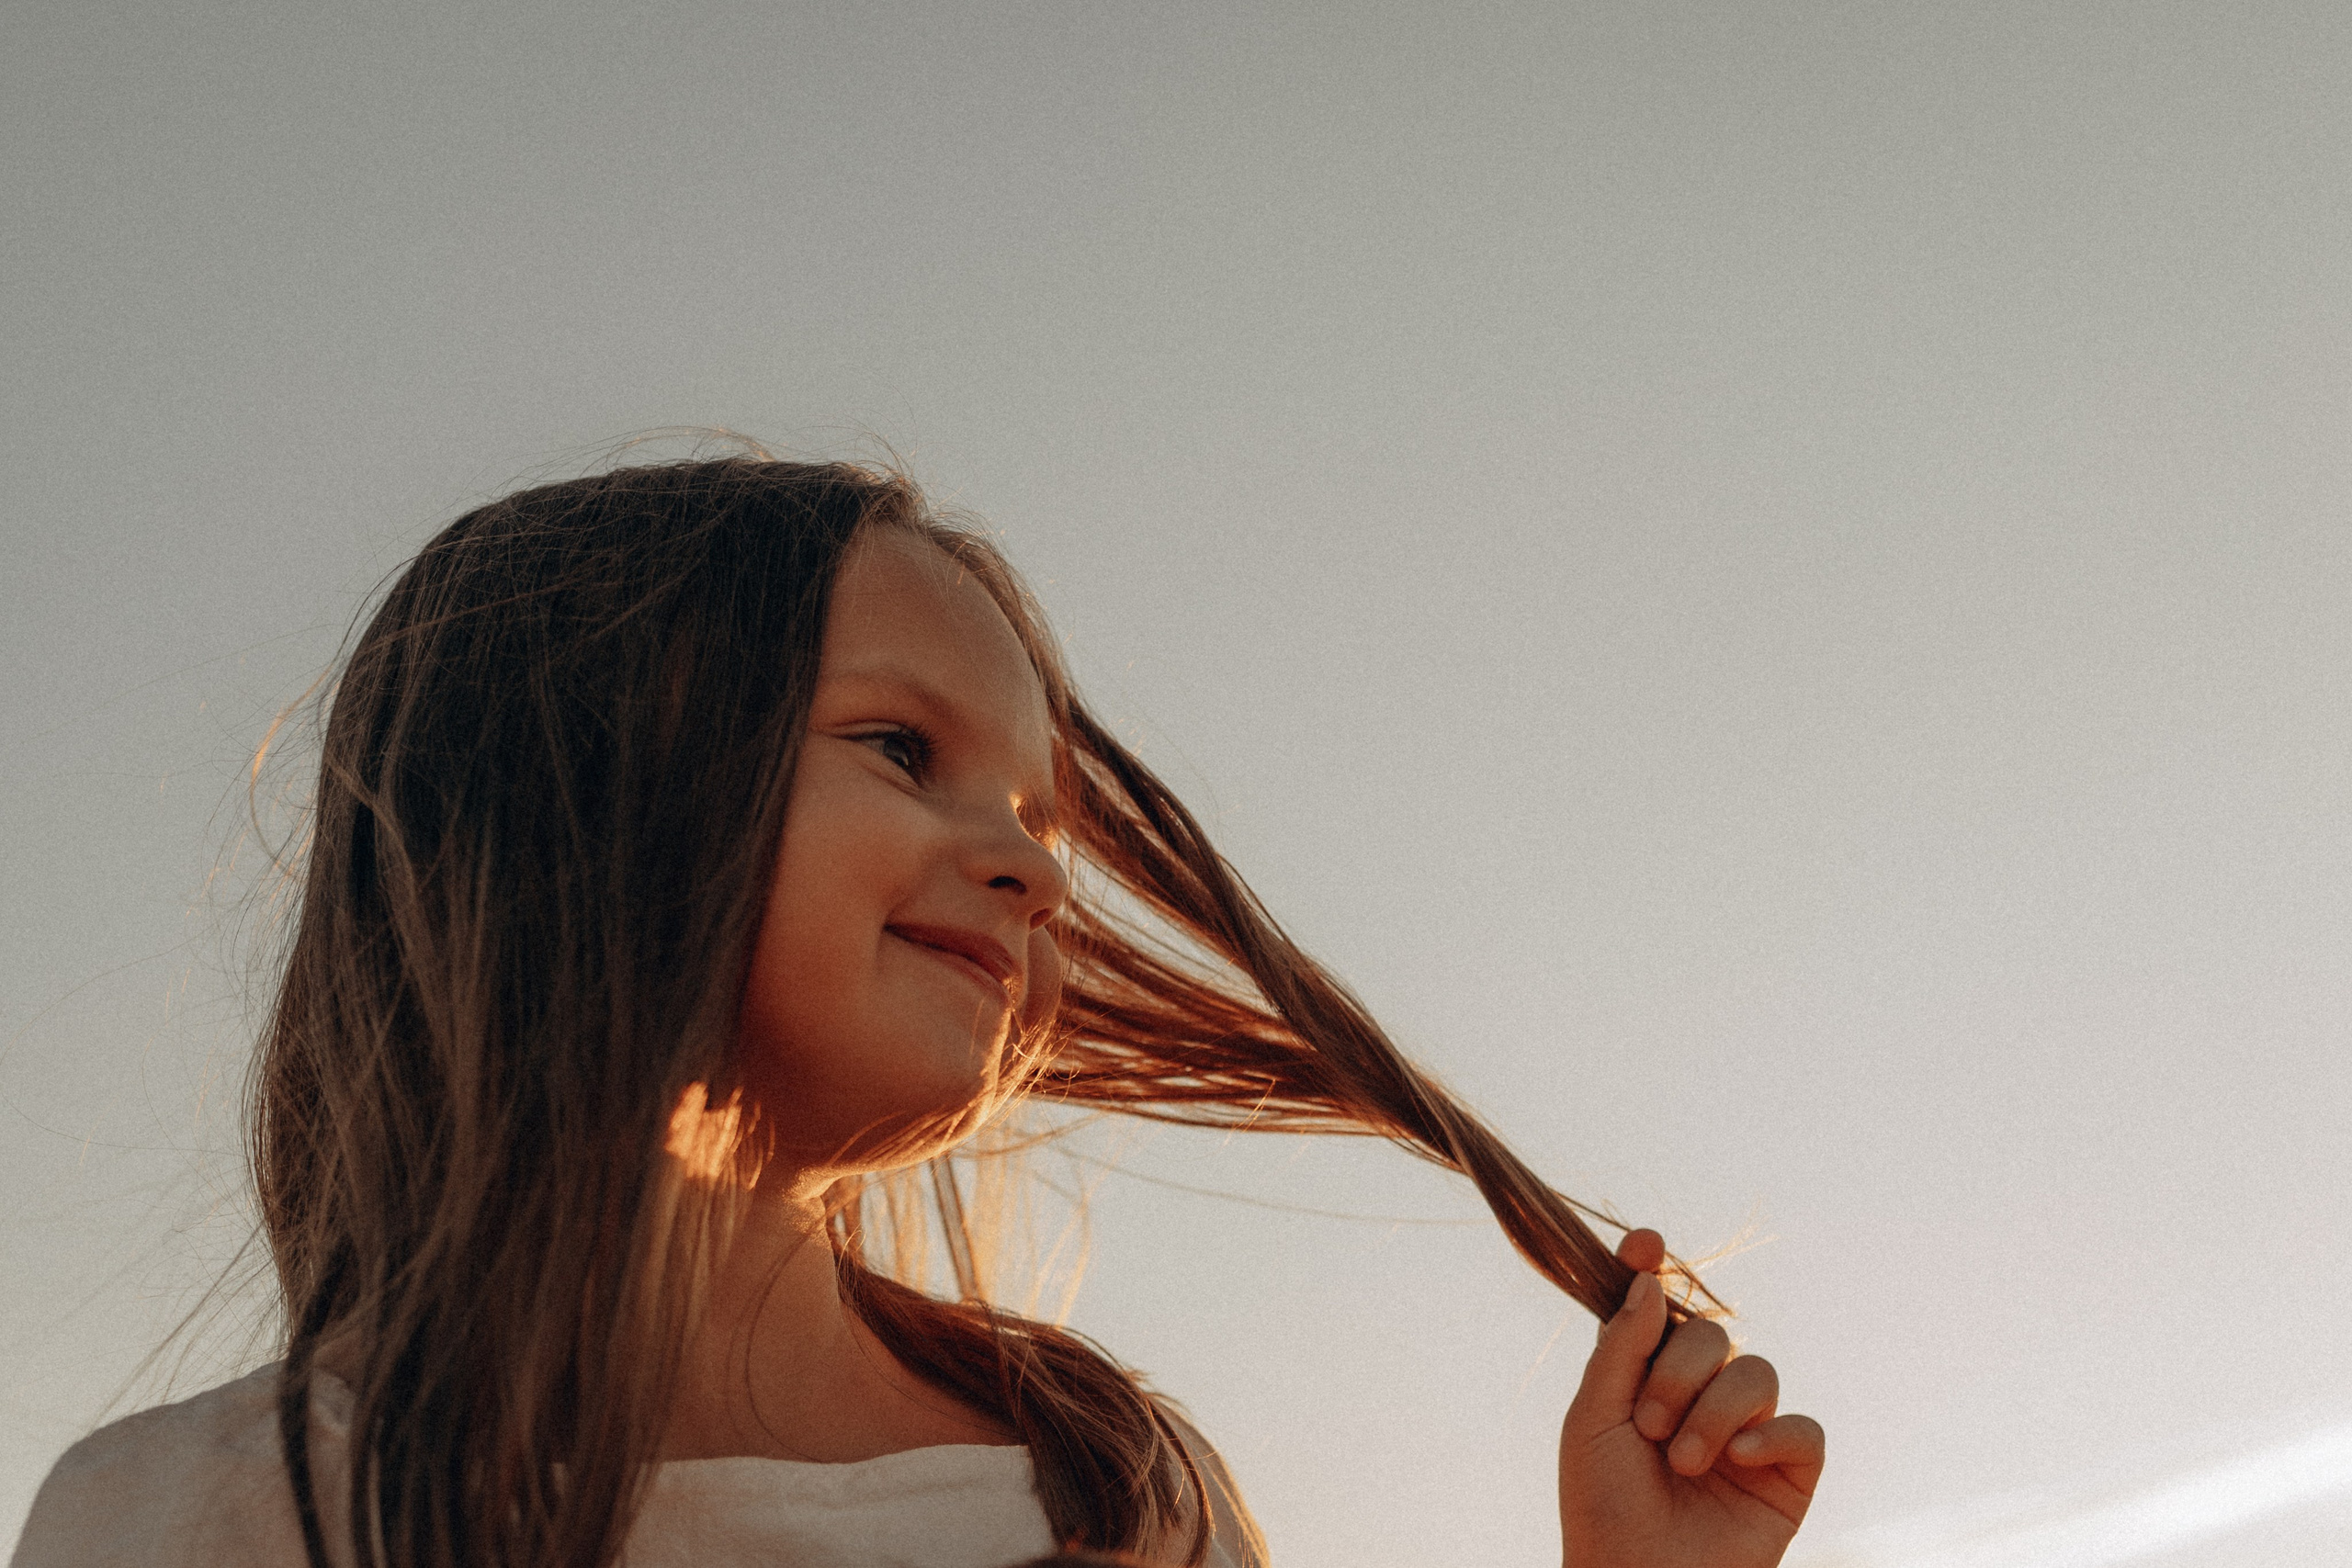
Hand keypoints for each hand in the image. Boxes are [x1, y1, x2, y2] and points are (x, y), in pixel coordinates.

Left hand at [1556, 1230, 1823, 1567]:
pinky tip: (1738, 1459)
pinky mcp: (1788, 1477)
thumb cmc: (1604, 1508)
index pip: (1658, 1307)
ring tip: (1684, 1462)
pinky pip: (1804, 1428)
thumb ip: (1621, 1347)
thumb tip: (1648, 1276)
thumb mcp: (1592, 1419)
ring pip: (1757, 1373)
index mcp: (1646, 1380)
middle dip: (1678, 1370)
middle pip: (1711, 1332)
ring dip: (1715, 1410)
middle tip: (1650, 1427)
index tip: (1644, 1245)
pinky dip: (1773, 1435)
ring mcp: (1747, 1435)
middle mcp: (1699, 1398)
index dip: (1652, 1267)